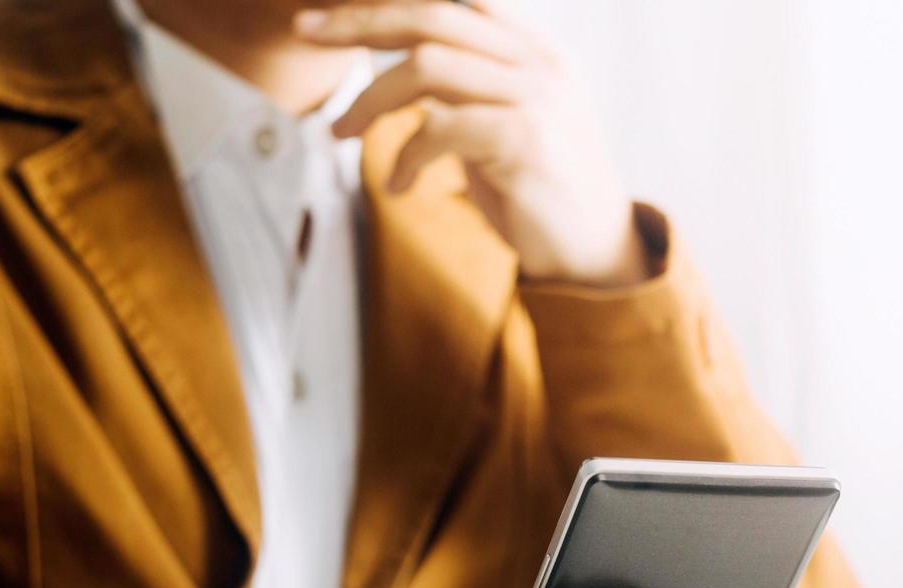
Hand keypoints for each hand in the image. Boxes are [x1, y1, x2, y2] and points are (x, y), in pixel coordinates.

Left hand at [300, 1, 642, 284]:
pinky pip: (440, 128)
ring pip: (427, 65)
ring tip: (342, 132)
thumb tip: (398, 61)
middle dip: (359, 20)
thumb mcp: (507, 117)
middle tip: (307, 32)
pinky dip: (405, 155)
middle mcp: (540, 62)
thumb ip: (468, 82)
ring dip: (370, 98)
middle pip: (432, 15)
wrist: (596, 249)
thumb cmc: (541, 186)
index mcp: (536, 48)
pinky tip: (399, 184)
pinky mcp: (525, 141)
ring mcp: (536, 98)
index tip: (335, 10)